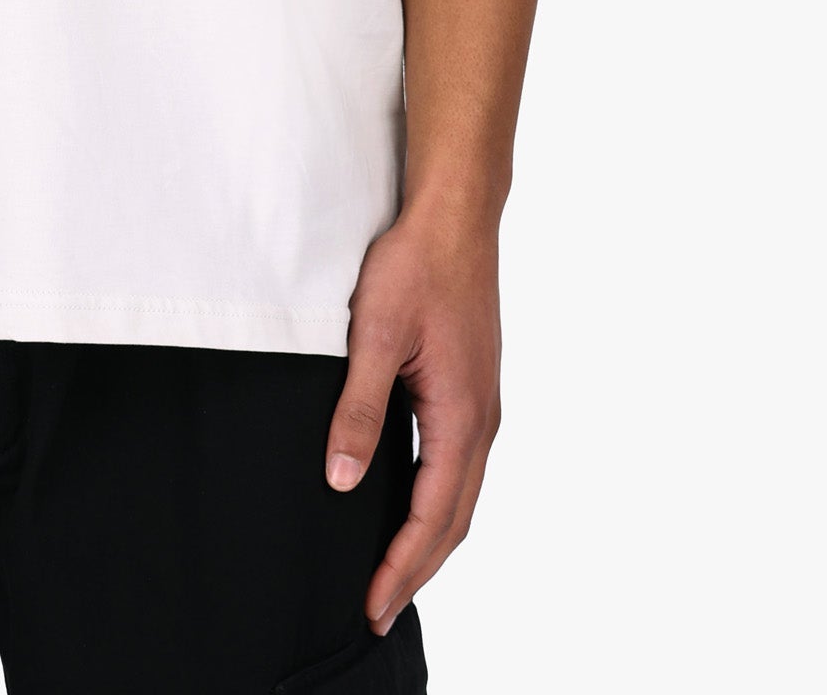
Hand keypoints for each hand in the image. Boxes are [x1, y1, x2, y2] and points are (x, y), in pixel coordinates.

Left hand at [323, 201, 501, 635]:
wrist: (455, 216)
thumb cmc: (417, 265)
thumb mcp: (376, 334)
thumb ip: (360, 409)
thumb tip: (345, 480)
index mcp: (462, 416)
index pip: (432, 515)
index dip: (402, 566)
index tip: (373, 605)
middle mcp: (481, 420)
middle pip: (454, 519)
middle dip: (418, 568)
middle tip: (379, 610)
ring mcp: (481, 404)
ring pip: (460, 494)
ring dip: (430, 539)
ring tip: (393, 572)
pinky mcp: (471, 388)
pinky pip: (458, 464)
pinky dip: (439, 501)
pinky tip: (410, 502)